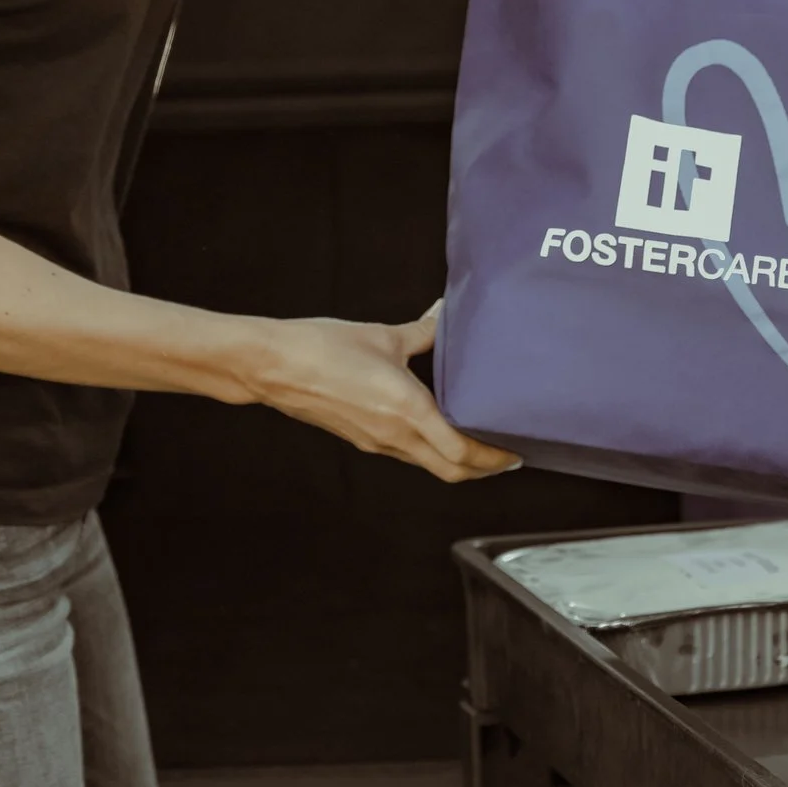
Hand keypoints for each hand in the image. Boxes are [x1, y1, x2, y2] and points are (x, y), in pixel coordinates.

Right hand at [240, 301, 519, 482]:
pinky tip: (437, 427)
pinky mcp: (360, 438)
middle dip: (483, 469)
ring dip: (457, 460)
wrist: (271, 366)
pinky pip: (406, 452)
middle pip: (450, 470)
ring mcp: (375, 442)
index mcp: (407, 411)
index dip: (493, 459)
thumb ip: (423, 331)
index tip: (516, 454)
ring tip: (480, 441)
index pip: (461, 452)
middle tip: (508, 456)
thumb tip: (447, 316)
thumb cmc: (322, 348)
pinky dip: (431, 448)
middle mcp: (394, 436)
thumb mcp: (382, 335)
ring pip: (428, 463)